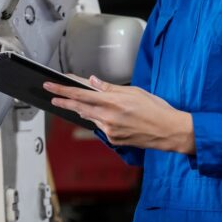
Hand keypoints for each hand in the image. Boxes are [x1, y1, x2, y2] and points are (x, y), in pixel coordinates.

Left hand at [44, 75, 195, 153]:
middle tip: (52, 96)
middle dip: (64, 101)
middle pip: (79, 107)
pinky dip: (101, 120)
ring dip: (85, 110)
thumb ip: (110, 88)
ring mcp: (110, 130)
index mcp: (113, 102)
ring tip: (82, 103)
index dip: (63, 90)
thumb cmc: (156, 109)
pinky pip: (101, 127)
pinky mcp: (113, 140)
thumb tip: (92, 81)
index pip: (81, 94)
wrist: (170, 131)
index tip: (51, 86)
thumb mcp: (134, 92)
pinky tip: (109, 116)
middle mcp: (109, 117)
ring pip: (90, 118)